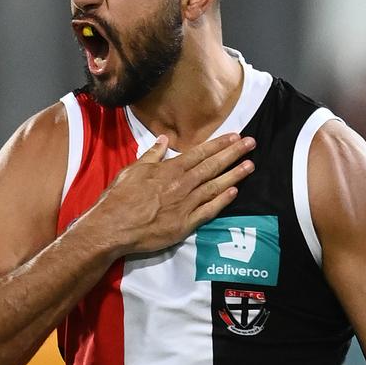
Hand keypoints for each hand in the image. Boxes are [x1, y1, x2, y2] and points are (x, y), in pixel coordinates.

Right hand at [96, 132, 255, 255]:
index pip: (200, 153)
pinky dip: (222, 201)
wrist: (113, 227)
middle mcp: (182, 185)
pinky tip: (234, 192)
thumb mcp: (132, 170)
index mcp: (169, 170)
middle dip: (233, 153)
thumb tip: (163, 140)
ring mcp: (185, 205)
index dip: (219, 144)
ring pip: (215, 186)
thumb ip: (152, 155)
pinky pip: (208, 211)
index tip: (235, 136)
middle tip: (252, 143)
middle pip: (212, 166)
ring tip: (250, 166)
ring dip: (234, 175)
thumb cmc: (119, 199)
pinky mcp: (185, 224)